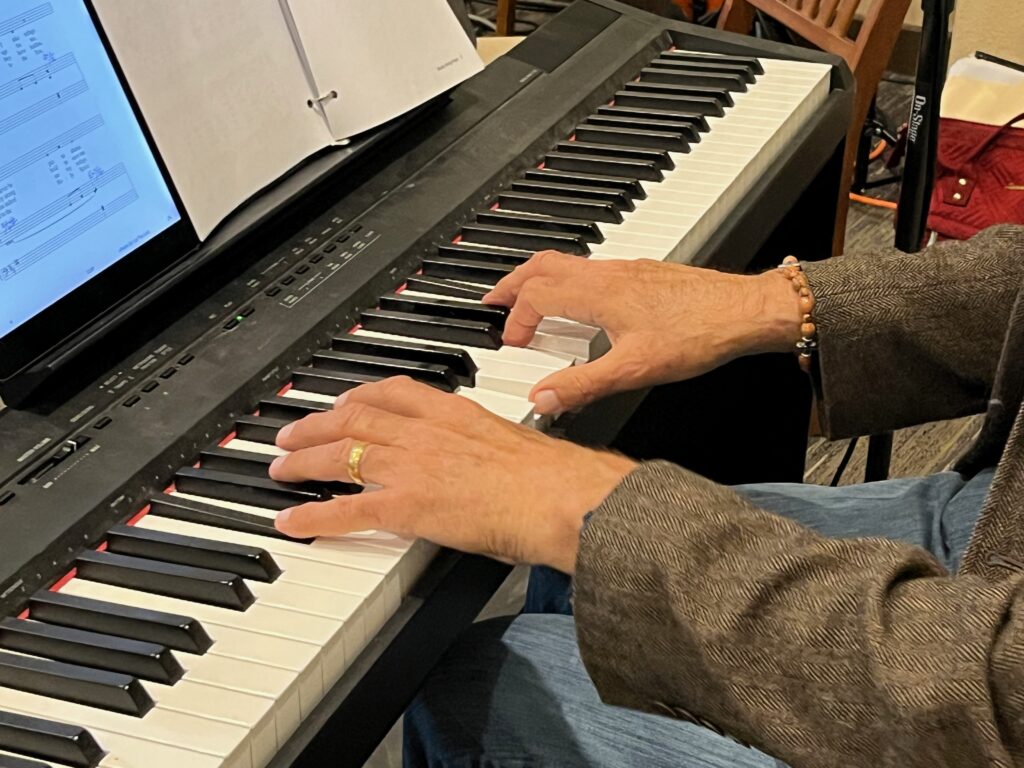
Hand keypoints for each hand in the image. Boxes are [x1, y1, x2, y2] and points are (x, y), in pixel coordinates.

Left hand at [269, 376, 635, 572]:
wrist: (563, 497)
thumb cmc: (554, 477)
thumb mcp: (518, 444)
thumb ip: (491, 447)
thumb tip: (492, 461)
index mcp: (454, 414)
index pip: (394, 393)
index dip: (359, 396)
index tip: (343, 401)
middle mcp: (426, 433)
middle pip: (356, 419)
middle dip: (317, 424)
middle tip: (292, 431)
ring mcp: (413, 467)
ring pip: (342, 455)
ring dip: (304, 460)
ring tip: (280, 466)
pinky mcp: (408, 506)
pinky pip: (347, 510)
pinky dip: (314, 516)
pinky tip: (292, 521)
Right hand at [483, 252, 802, 413]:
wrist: (745, 311)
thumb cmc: (699, 333)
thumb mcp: (634, 370)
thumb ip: (583, 386)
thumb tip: (544, 399)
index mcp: (598, 293)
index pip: (536, 295)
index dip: (515, 319)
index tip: (511, 343)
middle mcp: (608, 274)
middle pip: (542, 265)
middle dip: (511, 283)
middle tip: (494, 302)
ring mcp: (625, 270)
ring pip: (567, 263)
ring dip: (538, 280)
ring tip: (528, 302)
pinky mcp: (641, 274)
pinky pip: (590, 269)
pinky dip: (568, 283)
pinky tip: (581, 306)